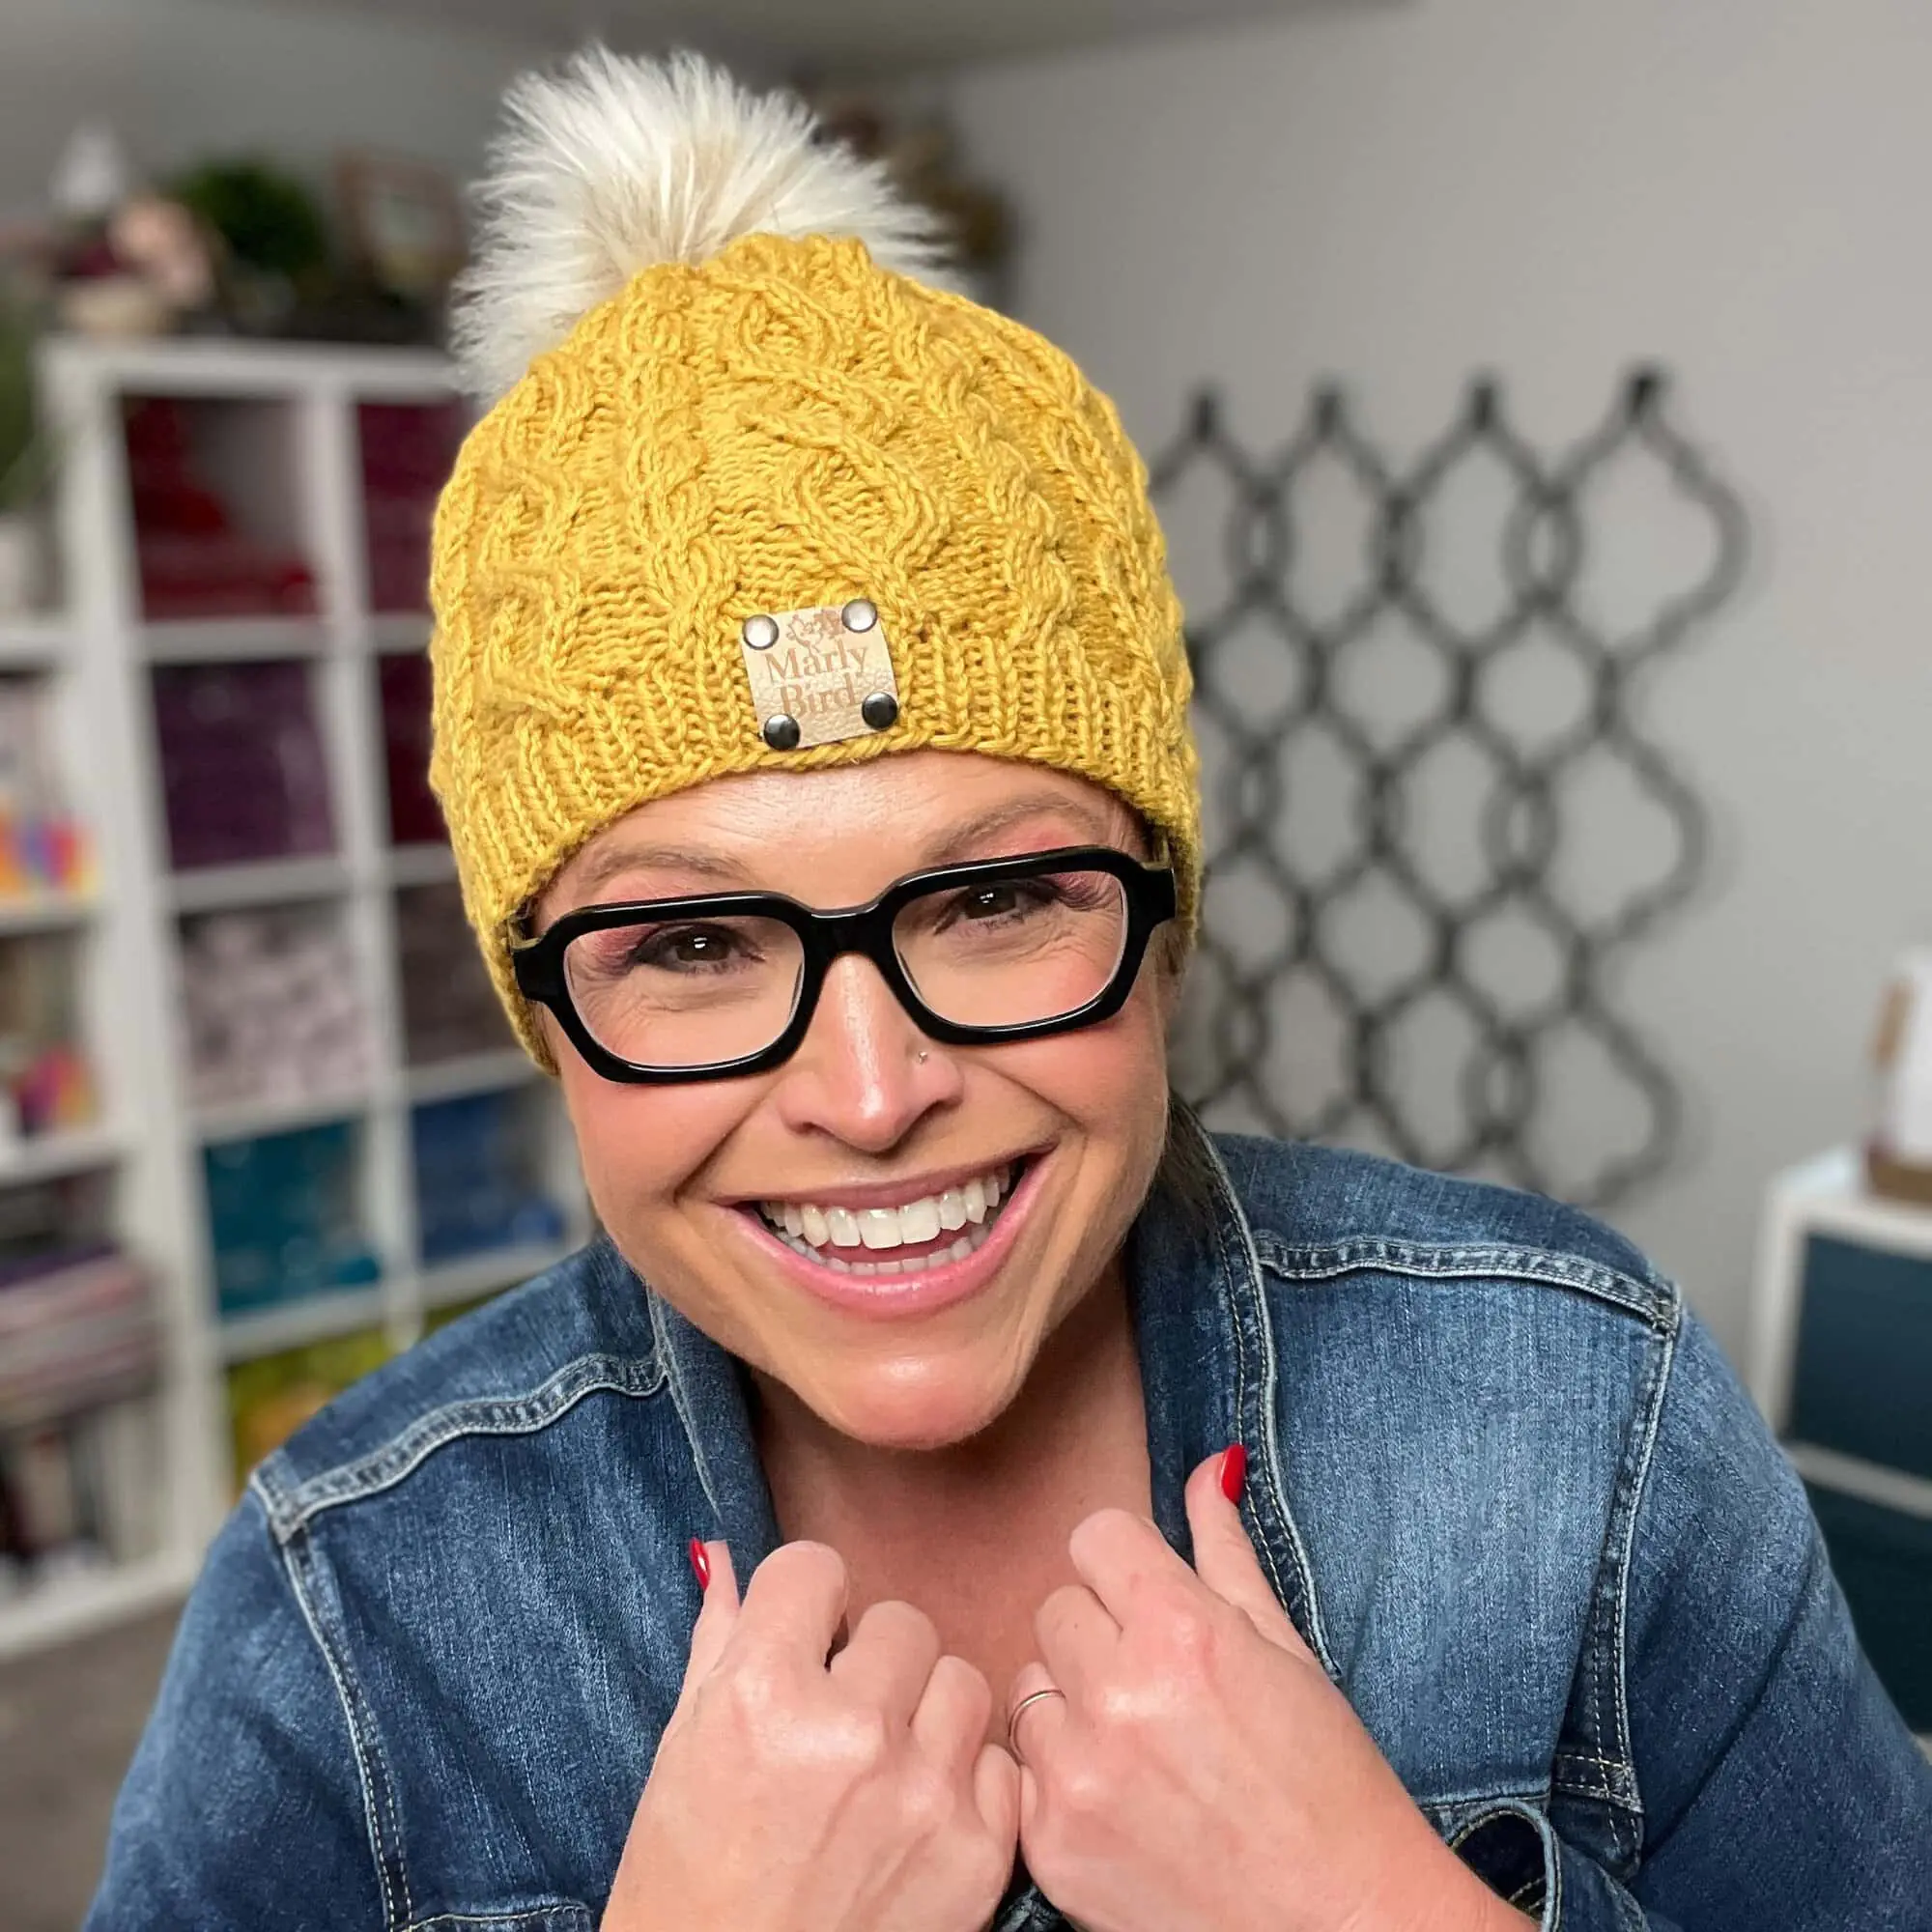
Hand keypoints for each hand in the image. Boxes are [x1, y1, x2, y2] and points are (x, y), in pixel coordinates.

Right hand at [604, 1539, 1019, 1931]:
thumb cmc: (688, 1885)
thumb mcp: (683, 1752)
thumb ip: (720, 1642)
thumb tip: (726, 1555)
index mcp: (761, 1695)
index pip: (815, 1567)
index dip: (806, 1602)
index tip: (802, 1637)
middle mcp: (850, 1733)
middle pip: (900, 1621)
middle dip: (869, 1659)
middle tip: (840, 1714)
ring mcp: (922, 1794)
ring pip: (961, 1678)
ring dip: (925, 1709)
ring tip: (885, 1759)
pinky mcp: (977, 1853)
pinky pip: (997, 1760)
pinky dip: (963, 1779)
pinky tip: (917, 1811)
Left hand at [1006, 1449, 1536, 1931]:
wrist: (1341, 1930)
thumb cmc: (1328, 1787)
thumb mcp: (1286, 1651)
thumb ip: (1225, 1550)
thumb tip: (1211, 1463)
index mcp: (1180, 1630)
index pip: (1093, 1538)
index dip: (1126, 1569)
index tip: (1153, 1604)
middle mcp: (1118, 1695)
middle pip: (1056, 1609)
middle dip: (1101, 1638)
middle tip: (1160, 1690)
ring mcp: (1077, 1775)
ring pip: (1028, 1688)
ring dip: (1072, 1709)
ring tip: (1142, 1752)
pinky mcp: (1050, 1844)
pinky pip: (1020, 1771)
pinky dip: (1058, 1783)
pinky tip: (1123, 1805)